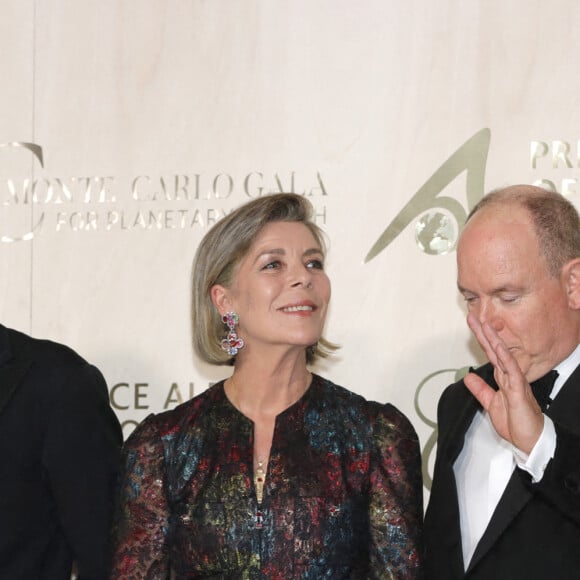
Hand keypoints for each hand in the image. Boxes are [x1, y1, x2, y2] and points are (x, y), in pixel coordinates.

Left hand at [464, 313, 543, 453]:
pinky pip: (512, 370)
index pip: (489, 354)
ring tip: (485, 325)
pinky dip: (505, 358)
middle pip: (494, 350)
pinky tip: (499, 347)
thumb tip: (468, 376)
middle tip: (473, 316)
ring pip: (503, 355)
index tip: (472, 325)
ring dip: (494, 340)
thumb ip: (480, 389)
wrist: (529, 439)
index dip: (480, 339)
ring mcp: (515, 381)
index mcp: (502, 378)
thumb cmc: (515, 423)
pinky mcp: (519, 389)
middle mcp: (508, 376)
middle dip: (483, 333)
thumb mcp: (490, 403)